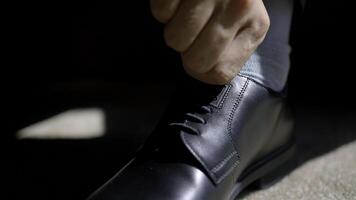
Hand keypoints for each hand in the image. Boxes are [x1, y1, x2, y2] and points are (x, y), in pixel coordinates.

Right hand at [150, 0, 269, 83]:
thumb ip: (230, 52)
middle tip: (194, 32)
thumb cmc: (231, 1)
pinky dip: (164, 10)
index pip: (219, 74)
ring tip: (187, 12)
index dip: (204, 68)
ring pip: (174, 39)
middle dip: (188, 51)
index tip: (204, 50)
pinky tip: (180, 0)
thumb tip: (204, 72)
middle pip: (195, 60)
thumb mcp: (244, 26)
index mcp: (256, 26)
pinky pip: (161, 12)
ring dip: (174, 29)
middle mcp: (239, 6)